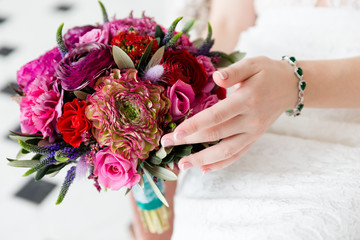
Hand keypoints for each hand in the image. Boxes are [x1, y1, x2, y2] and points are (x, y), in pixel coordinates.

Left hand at [161, 56, 298, 173]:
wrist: (291, 87)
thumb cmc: (268, 72)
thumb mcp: (253, 64)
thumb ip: (234, 72)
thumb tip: (216, 78)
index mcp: (246, 100)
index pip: (216, 116)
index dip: (194, 126)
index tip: (174, 133)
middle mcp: (250, 120)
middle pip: (215, 135)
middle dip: (189, 142)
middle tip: (165, 144)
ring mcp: (253, 133)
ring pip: (226, 151)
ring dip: (202, 159)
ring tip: (181, 165)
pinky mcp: (254, 139)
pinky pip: (237, 155)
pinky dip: (220, 164)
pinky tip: (204, 169)